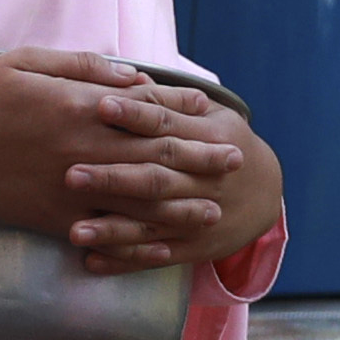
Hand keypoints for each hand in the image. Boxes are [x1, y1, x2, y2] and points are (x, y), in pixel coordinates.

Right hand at [0, 50, 243, 242]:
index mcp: (79, 106)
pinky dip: (137, 241)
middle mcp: (83, 149)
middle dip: (199, 158)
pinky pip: (105, 232)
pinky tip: (163, 247)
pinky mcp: (53, 218)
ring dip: (181, 205)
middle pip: (154, 156)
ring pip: (138, 200)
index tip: (212, 115)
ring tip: (214, 210)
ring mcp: (70, 188)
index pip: (145, 110)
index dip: (183, 113)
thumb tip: (133, 74)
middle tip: (235, 161)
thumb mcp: (26, 60)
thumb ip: (83, 66)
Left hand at [70, 92, 282, 274]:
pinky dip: (124, 260)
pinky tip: (92, 262)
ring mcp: (198, 219)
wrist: (267, 194)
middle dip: (114, 179)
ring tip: (74, 231)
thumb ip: (171, 101)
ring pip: (152, 225)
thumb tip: (130, 78)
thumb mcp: (211, 115)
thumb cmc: (225, 142)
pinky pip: (156, 257)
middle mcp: (204, 182)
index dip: (135, 116)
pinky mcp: (193, 248)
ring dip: (113, 230)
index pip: (167, 126)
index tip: (100, 105)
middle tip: (71, 175)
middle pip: (156, 179)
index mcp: (208, 141)